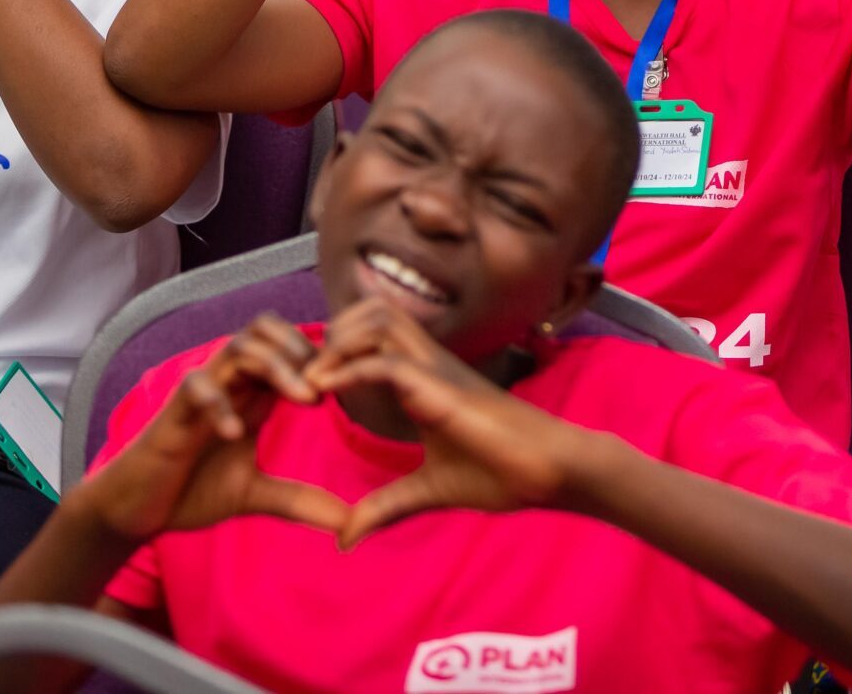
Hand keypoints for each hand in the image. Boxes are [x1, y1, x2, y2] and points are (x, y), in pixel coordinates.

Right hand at [79, 317, 348, 541]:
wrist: (135, 509)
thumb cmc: (191, 490)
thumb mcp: (253, 496)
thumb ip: (298, 501)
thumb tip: (348, 523)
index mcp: (251, 394)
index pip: (290, 348)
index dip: (324, 358)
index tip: (354, 389)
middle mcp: (228, 383)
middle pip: (267, 329)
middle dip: (305, 350)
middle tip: (333, 387)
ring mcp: (200, 393)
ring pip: (238, 347)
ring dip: (275, 367)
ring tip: (304, 400)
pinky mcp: (172, 413)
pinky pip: (196, 389)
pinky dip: (220, 405)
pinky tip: (237, 434)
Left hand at [302, 300, 592, 547]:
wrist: (550, 470)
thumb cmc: (501, 473)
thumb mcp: (429, 491)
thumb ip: (386, 506)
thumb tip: (344, 539)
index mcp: (422, 377)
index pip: (371, 336)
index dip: (334, 349)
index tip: (302, 383)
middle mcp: (427, 361)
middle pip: (370, 311)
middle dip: (329, 333)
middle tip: (301, 375)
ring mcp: (435, 368)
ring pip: (377, 321)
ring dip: (337, 344)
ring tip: (311, 381)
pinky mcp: (441, 387)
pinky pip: (387, 362)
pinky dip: (350, 370)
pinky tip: (325, 391)